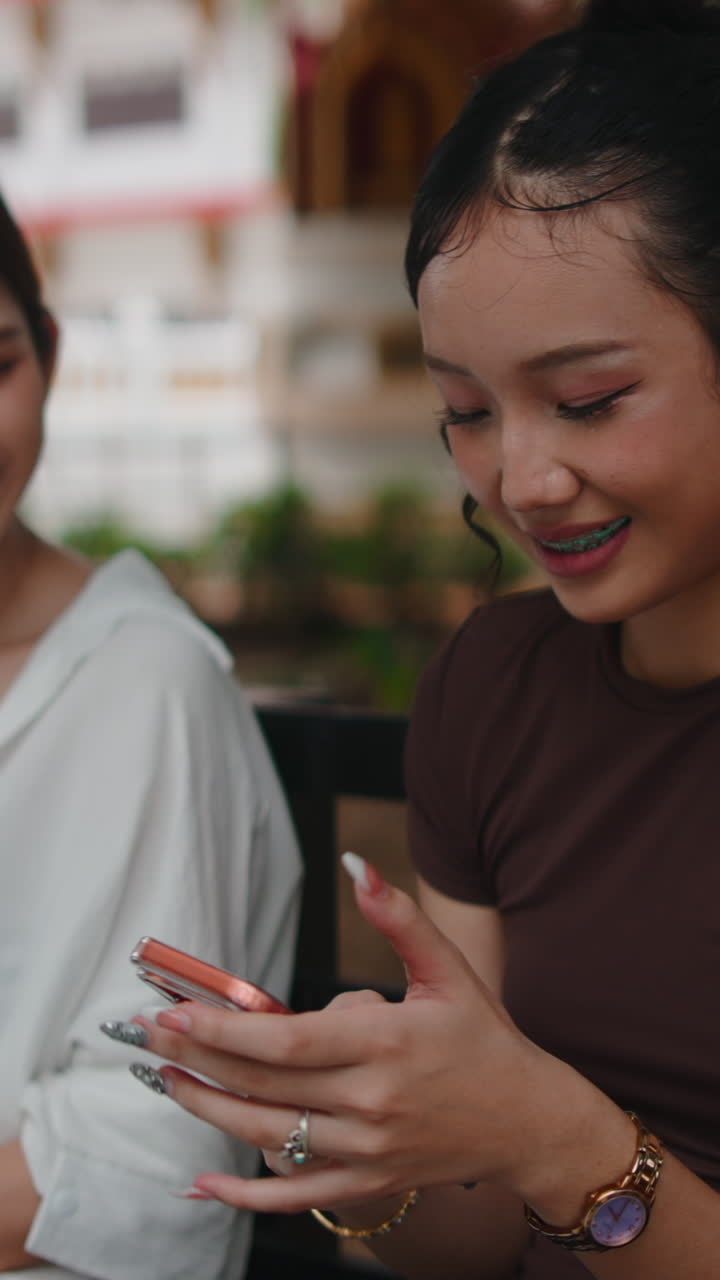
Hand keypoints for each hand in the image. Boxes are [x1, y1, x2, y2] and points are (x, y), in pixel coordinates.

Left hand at [122, 859, 601, 1213]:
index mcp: (387, 1041)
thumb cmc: (484, 1036)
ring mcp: (369, 1150)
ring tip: (166, 1080)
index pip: (287, 1040)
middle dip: (198, 1059)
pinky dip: (245, 1193)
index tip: (174, 1011)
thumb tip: (355, 865)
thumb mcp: (447, 968)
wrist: (528, 1119)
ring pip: (269, 1134)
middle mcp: (373, 1100)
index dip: (223, 1031)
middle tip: (148, 1035)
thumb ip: (398, 916)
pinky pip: (296, 1195)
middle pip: (265, 1085)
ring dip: (207, 1111)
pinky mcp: (369, 1181)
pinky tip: (202, 1185)